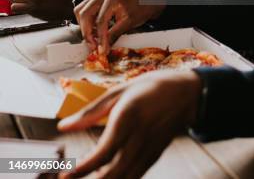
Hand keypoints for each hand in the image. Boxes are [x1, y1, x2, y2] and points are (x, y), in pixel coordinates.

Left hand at [58, 70, 201, 178]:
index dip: (82, 170)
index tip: (65, 176)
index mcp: (128, 118)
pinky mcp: (154, 156)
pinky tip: (108, 175)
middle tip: (71, 178)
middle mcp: (139, 138)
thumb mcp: (118, 91)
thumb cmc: (151, 87)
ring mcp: (149, 150)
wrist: (186, 93)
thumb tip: (64, 126)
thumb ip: (90, 111)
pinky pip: (135, 176)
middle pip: (113, 174)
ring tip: (91, 176)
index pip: (102, 154)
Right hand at [75, 0, 163, 53]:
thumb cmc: (142, 9)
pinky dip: (87, 20)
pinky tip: (95, 30)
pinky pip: (86, 8)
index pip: (100, 20)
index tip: (101, 50)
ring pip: (81, 10)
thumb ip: (113, 35)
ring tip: (93, 38)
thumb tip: (102, 49)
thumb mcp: (128, 23)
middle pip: (85, 13)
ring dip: (84, 26)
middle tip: (92, 46)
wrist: (148, 0)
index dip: (99, 37)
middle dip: (86, 32)